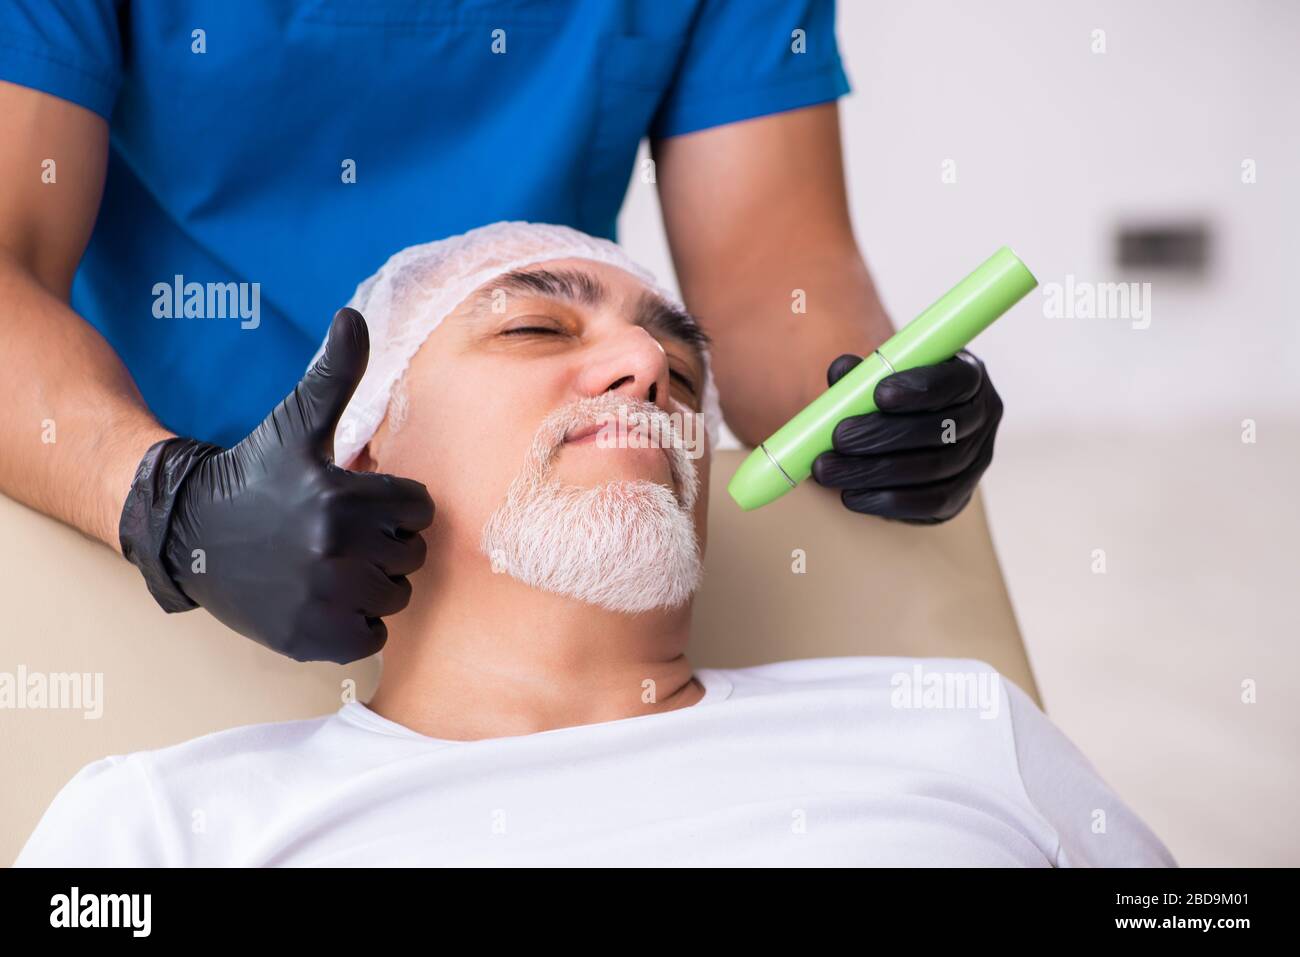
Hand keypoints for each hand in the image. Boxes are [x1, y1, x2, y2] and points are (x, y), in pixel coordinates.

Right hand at [119, 308, 434, 662]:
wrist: (192, 533)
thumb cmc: (255, 473)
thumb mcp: (296, 424)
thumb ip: (334, 375)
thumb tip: (352, 315)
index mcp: (339, 499)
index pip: (419, 508)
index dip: (397, 503)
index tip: (362, 499)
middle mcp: (331, 554)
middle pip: (411, 555)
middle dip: (388, 543)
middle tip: (344, 533)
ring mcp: (319, 601)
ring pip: (396, 597)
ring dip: (376, 583)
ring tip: (334, 564)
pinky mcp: (307, 640)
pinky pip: (372, 638)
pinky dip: (358, 624)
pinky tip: (328, 599)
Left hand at [810, 349, 1002, 523]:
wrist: (904, 434)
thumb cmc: (891, 395)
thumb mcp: (877, 376)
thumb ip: (860, 373)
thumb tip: (841, 372)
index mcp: (969, 375)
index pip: (955, 382)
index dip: (919, 390)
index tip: (879, 394)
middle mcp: (982, 416)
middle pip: (940, 430)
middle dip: (883, 435)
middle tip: (839, 438)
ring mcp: (976, 459)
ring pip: (931, 469)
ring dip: (874, 472)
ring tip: (828, 469)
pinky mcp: (960, 495)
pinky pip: (929, 503)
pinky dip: (886, 501)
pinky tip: (851, 495)